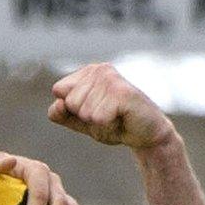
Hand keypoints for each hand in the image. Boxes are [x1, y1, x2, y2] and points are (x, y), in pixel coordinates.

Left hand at [49, 63, 178, 152]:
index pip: (58, 90)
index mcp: (87, 71)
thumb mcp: (80, 121)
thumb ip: (61, 114)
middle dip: (86, 117)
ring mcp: (112, 79)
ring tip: (115, 117)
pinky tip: (123, 119)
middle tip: (107, 115)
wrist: (146, 135)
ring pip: (84, 111)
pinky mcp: (123, 92)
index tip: (93, 109)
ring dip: (99, 123)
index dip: (72, 108)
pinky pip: (99, 118)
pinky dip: (109, 126)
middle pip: (70, 102)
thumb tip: (57, 103)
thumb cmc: (113, 124)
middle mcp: (99, 69)